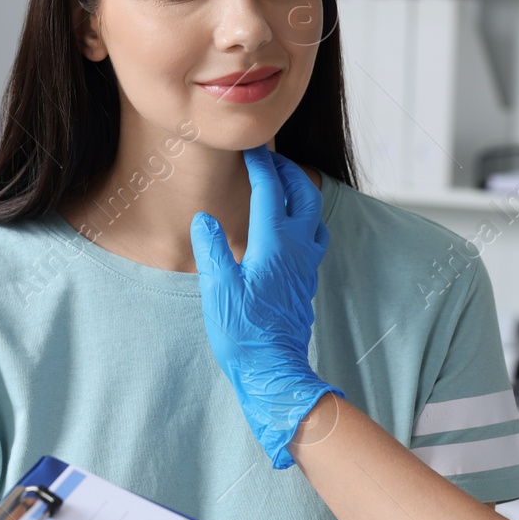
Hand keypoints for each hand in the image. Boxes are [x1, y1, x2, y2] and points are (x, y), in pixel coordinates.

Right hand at [191, 146, 342, 468]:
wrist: (274, 370)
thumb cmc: (244, 334)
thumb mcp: (218, 290)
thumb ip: (212, 249)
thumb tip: (204, 219)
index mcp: (273, 245)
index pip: (270, 191)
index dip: (260, 165)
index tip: (249, 149)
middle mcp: (297, 249)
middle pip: (303, 194)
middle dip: (286, 171)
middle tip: (266, 160)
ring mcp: (305, 264)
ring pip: (313, 213)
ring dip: (299, 192)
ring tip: (279, 185)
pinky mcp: (305, 279)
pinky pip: (313, 235)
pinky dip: (302, 216)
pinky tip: (286, 226)